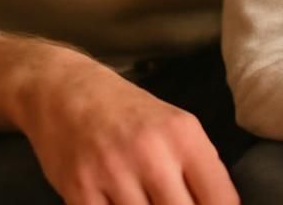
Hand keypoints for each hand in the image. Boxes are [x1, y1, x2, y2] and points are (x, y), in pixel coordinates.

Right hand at [18, 51, 237, 204]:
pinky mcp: (80, 188)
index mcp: (183, 134)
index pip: (221, 200)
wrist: (61, 89)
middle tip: (167, 204)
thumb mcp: (172, 125)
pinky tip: (116, 202)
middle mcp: (151, 152)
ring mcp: (113, 172)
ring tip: (142, 200)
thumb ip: (198, 168)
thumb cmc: (123, 111)